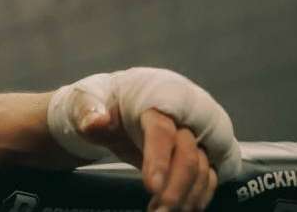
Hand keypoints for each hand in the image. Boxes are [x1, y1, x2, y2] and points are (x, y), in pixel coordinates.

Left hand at [78, 106, 216, 210]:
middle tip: (158, 211)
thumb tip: (95, 121)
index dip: (159, 159)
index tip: (151, 188)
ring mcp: (196, 133)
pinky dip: (198, 195)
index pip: (162, 131)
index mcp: (156, 98)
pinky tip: (182, 207)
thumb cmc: (105, 99)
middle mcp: (183, 115)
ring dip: (186, 197)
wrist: (121, 97)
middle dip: (174, 188)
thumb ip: (88, 110)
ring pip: (202, 168)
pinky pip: (209, 174)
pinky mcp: (202, 149)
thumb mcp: (87, 100)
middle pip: (187, 155)